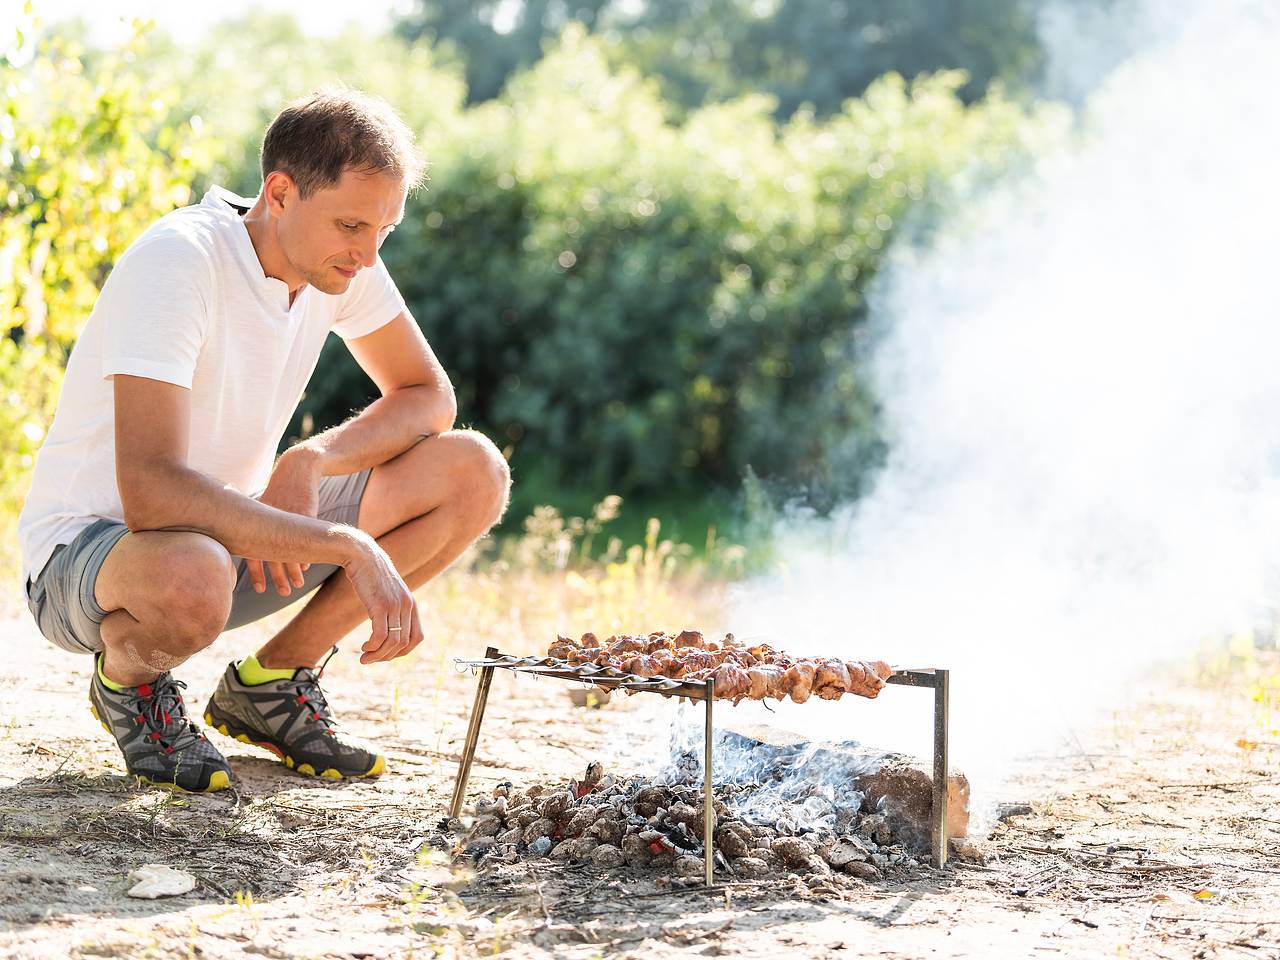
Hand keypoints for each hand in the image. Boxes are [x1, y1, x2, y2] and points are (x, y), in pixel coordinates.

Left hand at [247, 448, 320, 595]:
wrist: (298, 467)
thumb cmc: (281, 489)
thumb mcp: (266, 506)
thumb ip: (260, 526)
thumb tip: (256, 548)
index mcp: (256, 522)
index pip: (251, 553)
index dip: (256, 574)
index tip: (259, 589)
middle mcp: (270, 522)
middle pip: (271, 556)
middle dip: (277, 578)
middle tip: (283, 593)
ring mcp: (288, 518)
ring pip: (290, 551)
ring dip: (294, 571)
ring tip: (297, 585)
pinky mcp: (305, 513)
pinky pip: (305, 539)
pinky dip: (306, 555)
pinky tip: (307, 568)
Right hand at [338, 529, 424, 663]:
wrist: (362, 555)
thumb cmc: (371, 575)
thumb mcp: (387, 592)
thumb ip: (392, 608)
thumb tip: (386, 629)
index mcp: (411, 604)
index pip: (417, 638)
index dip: (402, 652)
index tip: (386, 654)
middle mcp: (407, 606)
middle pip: (404, 644)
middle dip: (387, 657)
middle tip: (370, 659)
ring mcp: (395, 605)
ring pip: (393, 643)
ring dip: (378, 655)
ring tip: (364, 657)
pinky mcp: (381, 605)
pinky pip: (381, 635)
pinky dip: (372, 647)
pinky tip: (363, 648)